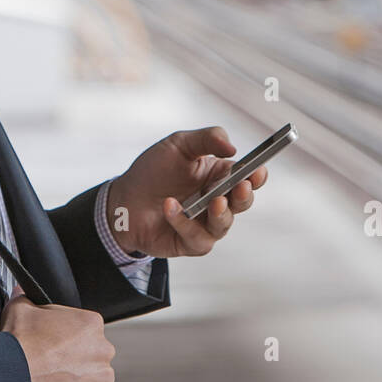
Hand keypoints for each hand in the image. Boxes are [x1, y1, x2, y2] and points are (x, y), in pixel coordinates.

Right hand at [0, 296, 114, 381]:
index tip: (56, 344)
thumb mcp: (20, 309)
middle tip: (55, 363)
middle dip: (77, 358)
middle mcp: (103, 349)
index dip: (69, 337)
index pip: (86, 329)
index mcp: (91, 323)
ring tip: (56, 377)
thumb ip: (26, 297)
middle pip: (92, 353)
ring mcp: (102, 376)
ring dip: (79, 377)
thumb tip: (21, 290)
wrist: (12, 373)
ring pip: (93, 376)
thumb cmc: (19, 343)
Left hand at [106, 126, 267, 258]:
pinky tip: (170, 207)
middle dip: (244, 195)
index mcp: (220, 176)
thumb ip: (207, 139)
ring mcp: (206, 224)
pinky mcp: (190, 242)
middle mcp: (218, 201)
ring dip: (220, 213)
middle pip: (242, 202)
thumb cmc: (153, 170)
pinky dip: (184, 222)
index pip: (248, 177)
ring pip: (224, 224)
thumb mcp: (179, 144)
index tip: (258, 171)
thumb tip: (232, 147)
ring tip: (214, 201)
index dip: (257, 175)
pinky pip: (197, 238)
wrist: (123, 198)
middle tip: (240, 186)